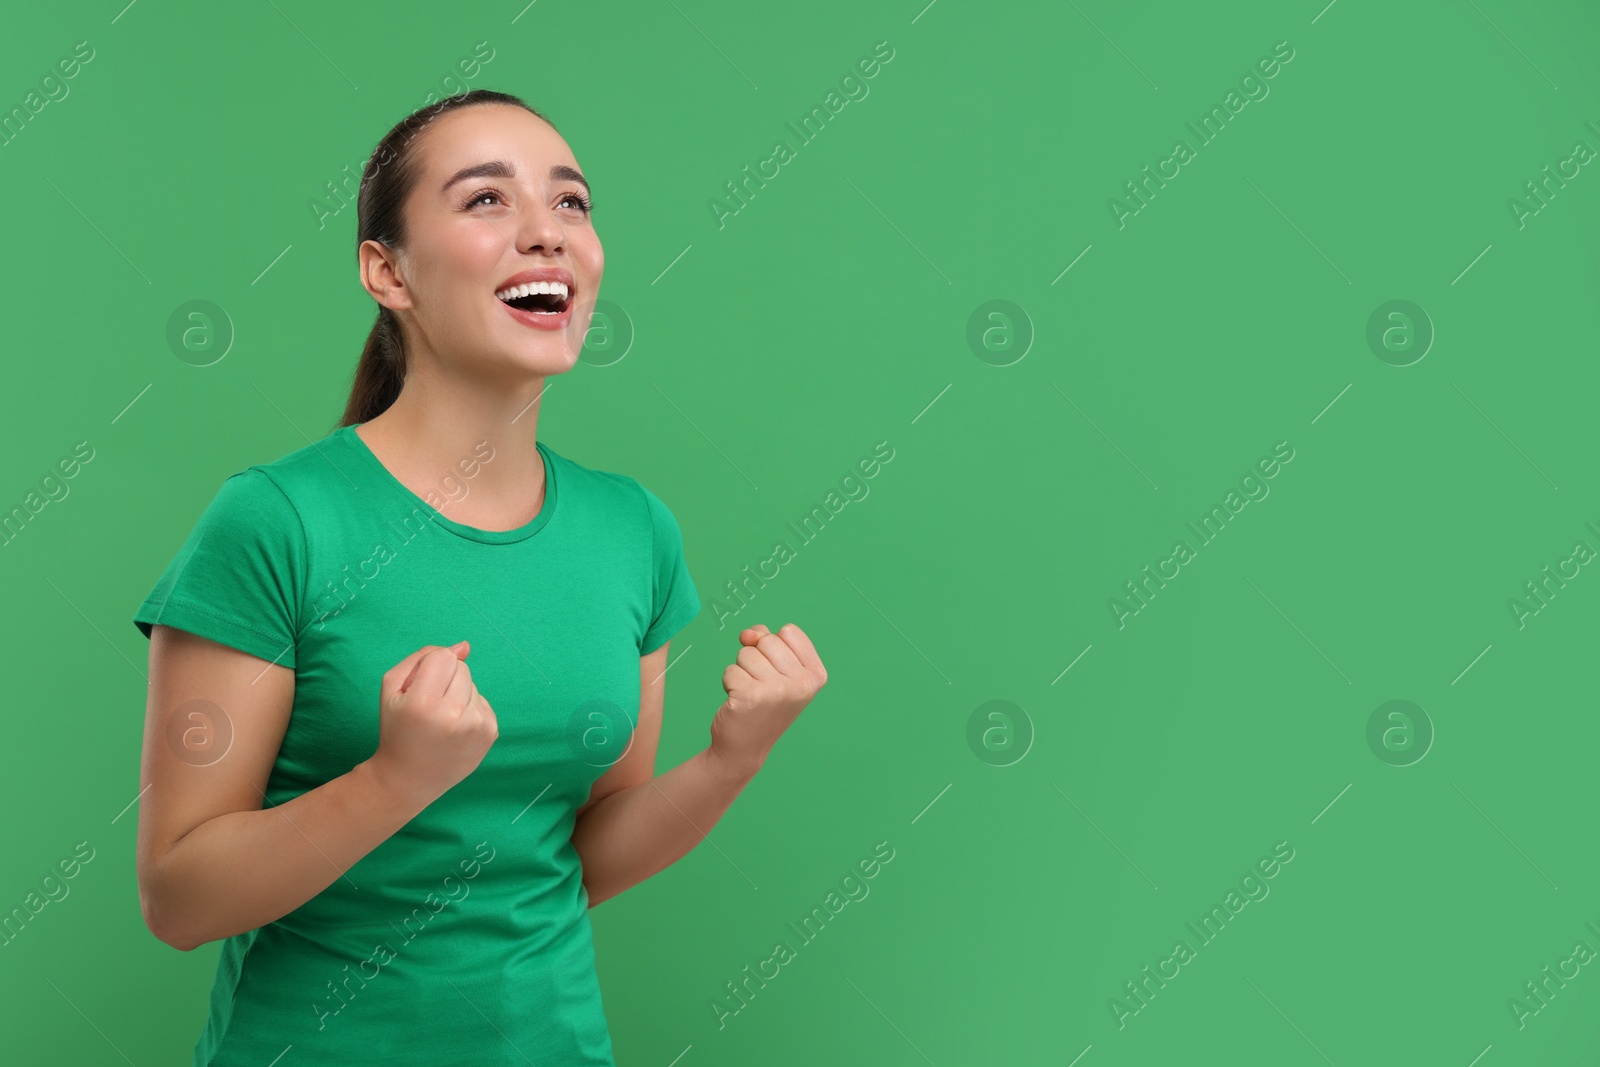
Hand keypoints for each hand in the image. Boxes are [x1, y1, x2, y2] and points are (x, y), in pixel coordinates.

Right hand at [366, 640, 498, 807]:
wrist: (409, 779)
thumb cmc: (397, 729)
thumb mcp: (392, 688)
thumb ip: (423, 657)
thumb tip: (464, 646)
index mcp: (424, 703)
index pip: (444, 657)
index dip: (430, 666)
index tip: (419, 687)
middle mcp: (454, 715)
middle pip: (461, 668)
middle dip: (445, 680)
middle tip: (429, 707)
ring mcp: (476, 725)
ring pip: (473, 685)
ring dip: (458, 695)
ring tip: (441, 720)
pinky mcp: (490, 733)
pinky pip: (483, 702)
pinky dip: (470, 709)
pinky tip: (454, 729)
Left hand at [708, 623, 826, 777]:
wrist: (746, 748)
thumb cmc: (762, 705)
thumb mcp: (777, 670)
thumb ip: (766, 641)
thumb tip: (747, 634)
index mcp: (816, 675)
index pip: (789, 631)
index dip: (774, 646)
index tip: (776, 672)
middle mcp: (802, 683)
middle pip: (767, 639)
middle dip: (756, 658)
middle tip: (761, 686)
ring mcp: (777, 690)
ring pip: (746, 653)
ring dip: (742, 671)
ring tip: (751, 694)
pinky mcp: (751, 695)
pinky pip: (730, 670)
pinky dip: (729, 683)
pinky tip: (739, 702)